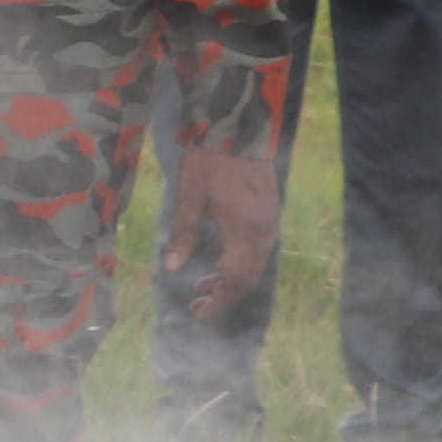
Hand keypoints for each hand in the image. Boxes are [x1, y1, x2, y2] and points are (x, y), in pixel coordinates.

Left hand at [156, 125, 283, 330]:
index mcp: (245, 231)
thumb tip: (171, 268)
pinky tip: (219, 262)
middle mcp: (264, 231)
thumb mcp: (190, 196)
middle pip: (248, 277)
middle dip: (223, 295)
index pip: (235, 280)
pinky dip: (238, 262)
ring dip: (230, 279)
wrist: (239, 127)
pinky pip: (258, 249)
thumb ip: (183, 234)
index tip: (199, 314)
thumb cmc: (210, 160)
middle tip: (197, 303)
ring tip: (201, 284)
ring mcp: (270, 221)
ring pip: (254, 264)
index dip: (218, 301)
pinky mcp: (270, 212)